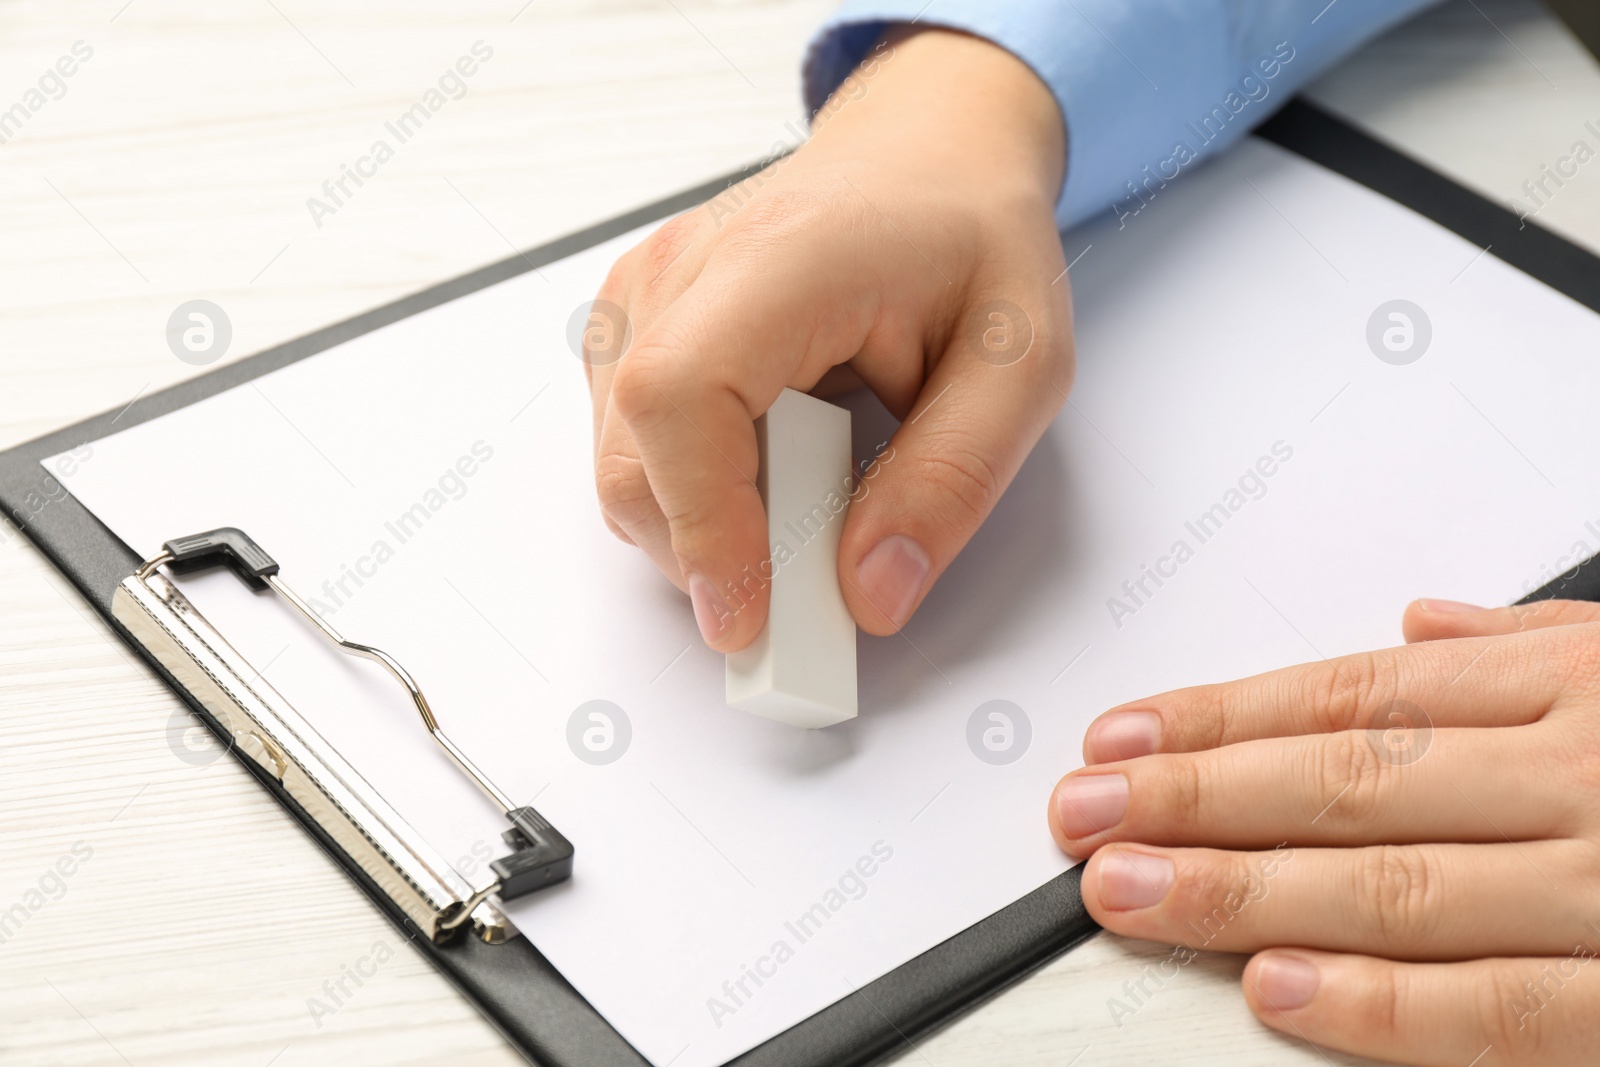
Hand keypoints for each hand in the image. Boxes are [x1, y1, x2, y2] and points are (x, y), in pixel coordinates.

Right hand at [582, 27, 1070, 649]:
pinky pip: (632, 450)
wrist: (926, 155)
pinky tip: (772, 468)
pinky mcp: (631, 327)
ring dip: (705, 530)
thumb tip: (870, 595)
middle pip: (633, 458)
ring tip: (811, 499)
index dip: (702, 523)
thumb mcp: (1020, 363)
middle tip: (813, 589)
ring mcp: (642, 296)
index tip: (751, 616)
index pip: (678, 397)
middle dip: (712, 557)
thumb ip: (952, 480)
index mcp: (778, 260)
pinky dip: (695, 495)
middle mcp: (681, 269)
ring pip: (623, 469)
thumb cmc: (971, 239)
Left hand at [1049, 597, 1599, 1065]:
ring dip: (1240, 894)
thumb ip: (1525, 648)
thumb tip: (1417, 625)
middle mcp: (1573, 776)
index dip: (1218, 721)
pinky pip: (1497, 1007)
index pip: (1352, 699)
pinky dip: (1377, 1002)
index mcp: (1565, 688)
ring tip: (1130, 892)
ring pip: (1392, 887)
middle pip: (1343, 782)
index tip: (1119, 743)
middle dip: (1193, 800)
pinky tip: (1268, 987)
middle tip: (1086, 814)